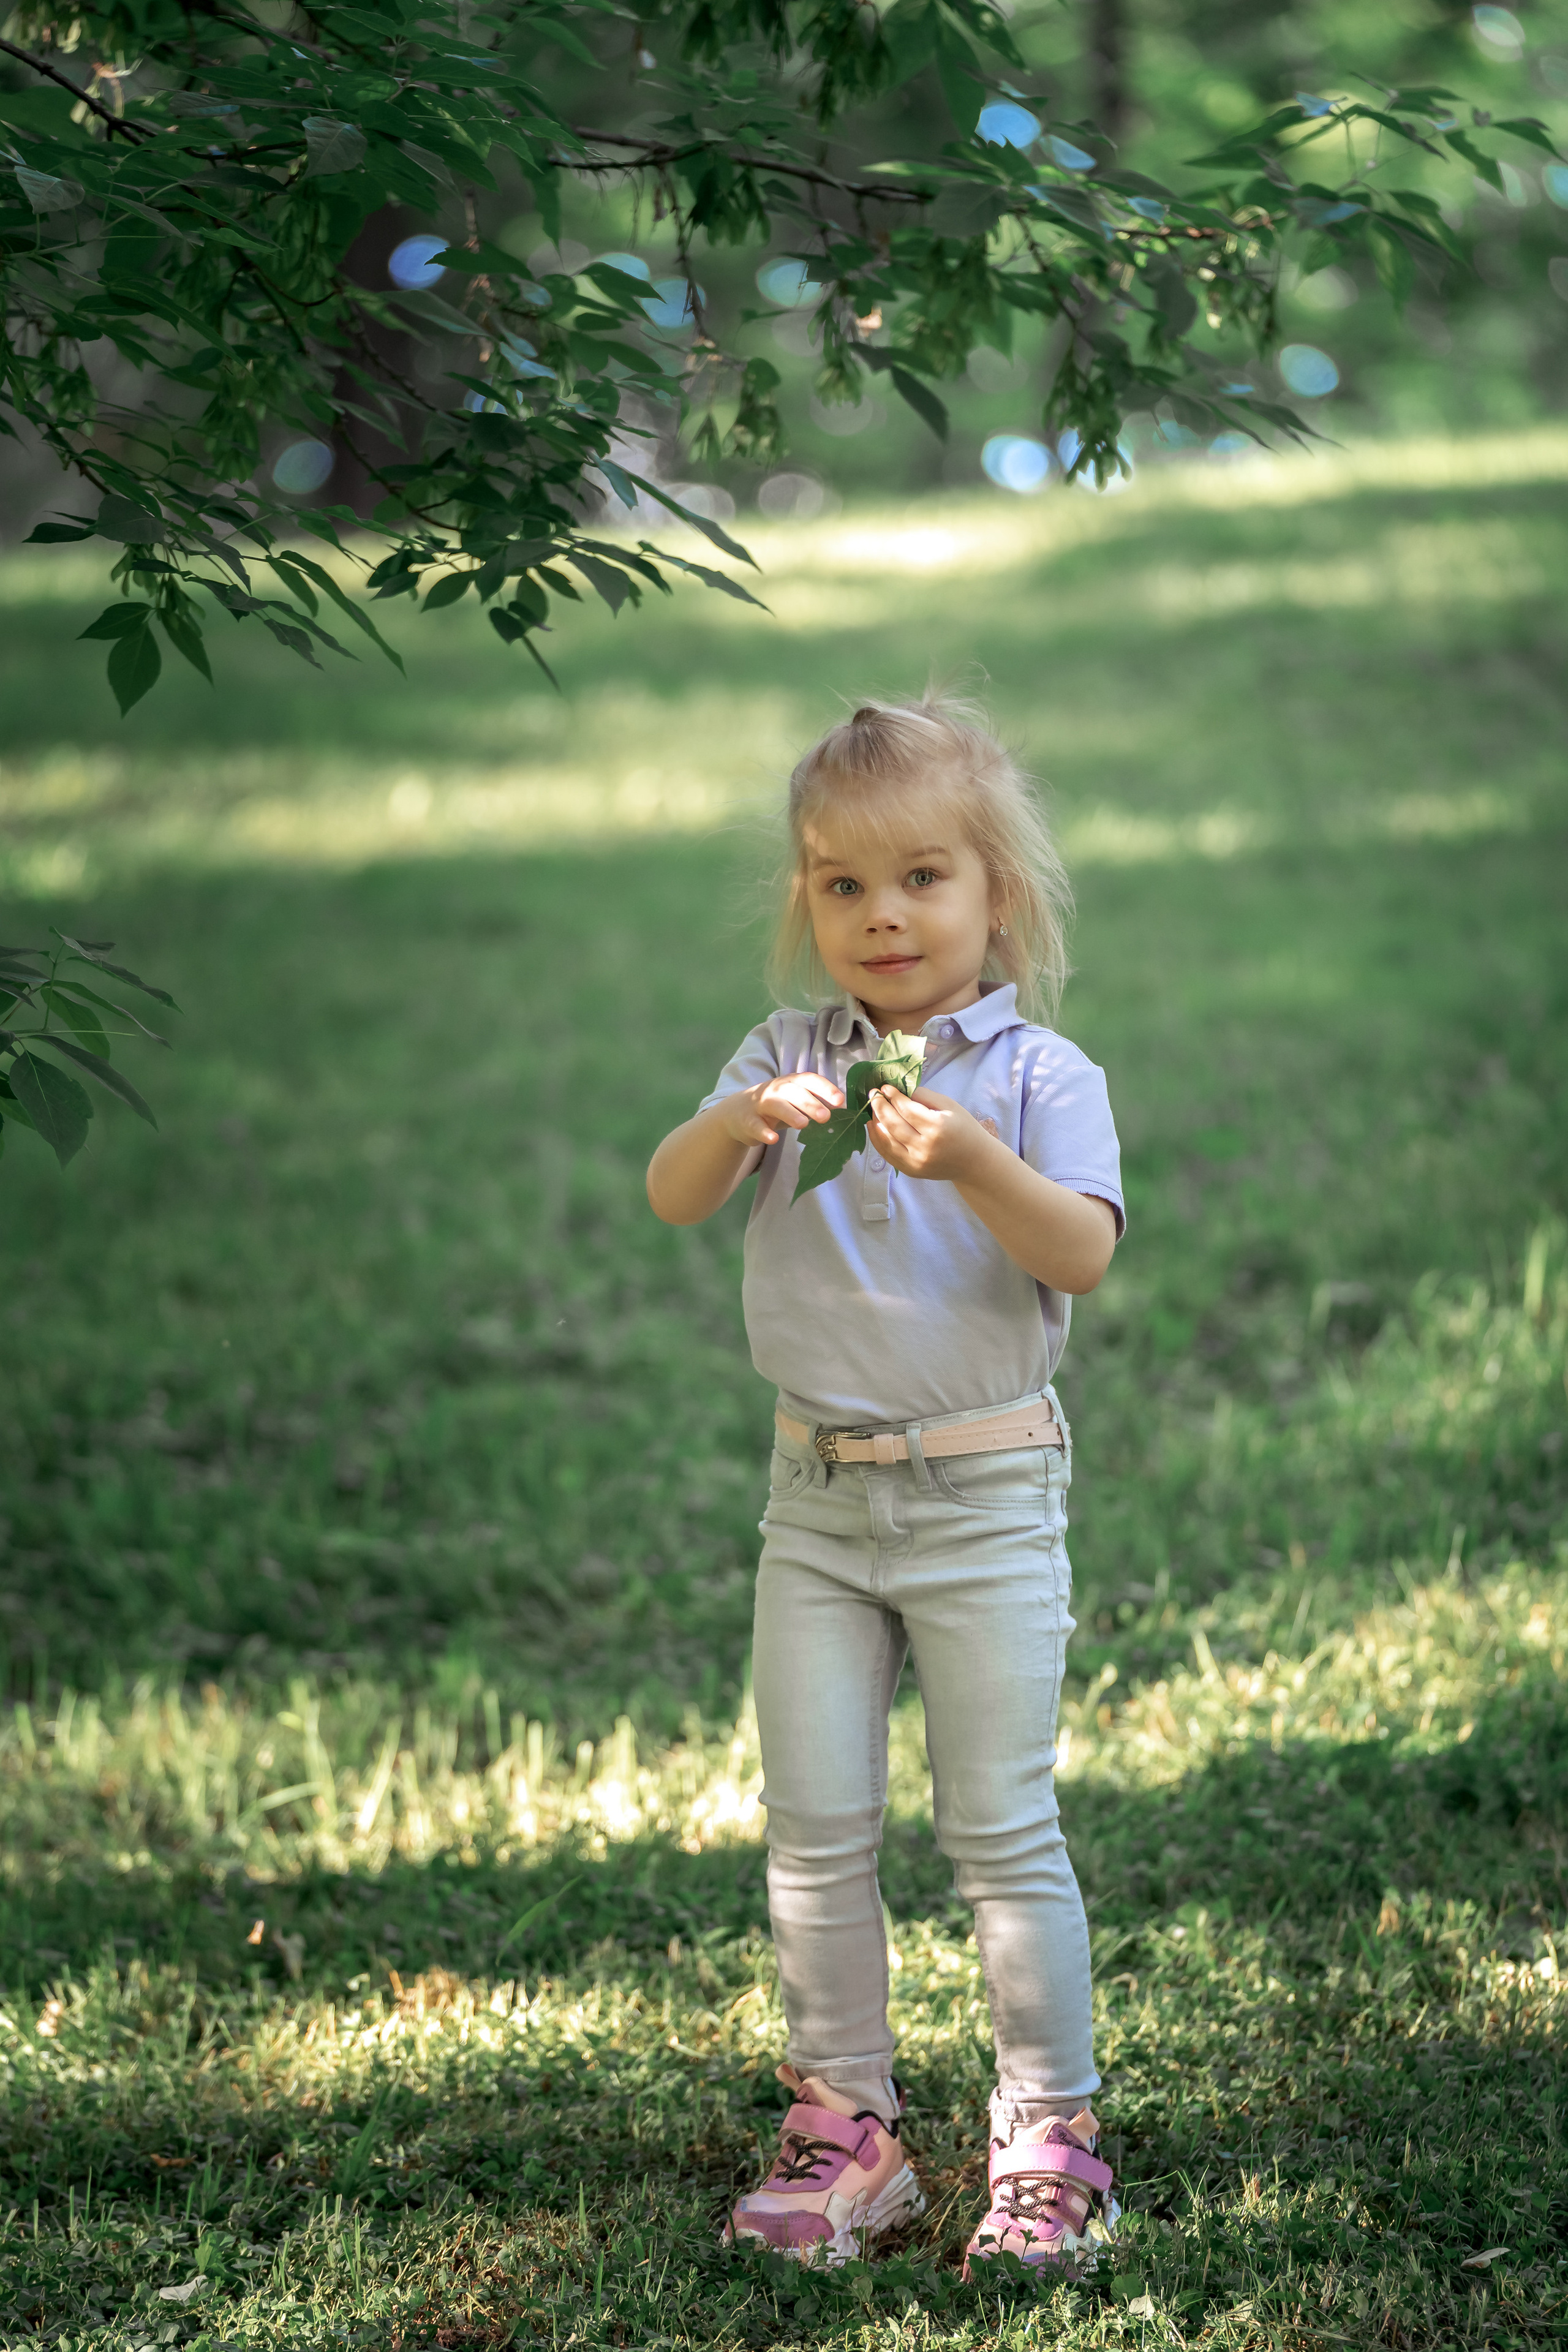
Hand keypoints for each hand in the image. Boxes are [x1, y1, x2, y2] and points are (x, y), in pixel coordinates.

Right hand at [722, 1071, 844, 1147]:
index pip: (809, 1080)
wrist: (738, 1112)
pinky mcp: (748, 1121)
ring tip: (803, 1124)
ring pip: (776, 1106)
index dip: (825, 1088)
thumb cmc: (776, 1106)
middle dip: (811, 1104)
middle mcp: (776, 1089)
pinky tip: (773, 1139)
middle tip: (826, 1117)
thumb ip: (817, 1102)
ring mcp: (760, 1104)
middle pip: (795, 1093)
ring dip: (790, 1114)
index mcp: (791, 1083)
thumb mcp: (796, 1100)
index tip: (840, 1100)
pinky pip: (756, 1126)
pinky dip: (764, 1132)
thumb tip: (845, 1108)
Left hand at [868, 1086, 992, 1181]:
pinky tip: (873, 1126)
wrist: (974, 1162)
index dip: (893, 1097)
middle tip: (873, 1094)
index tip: (884, 1087)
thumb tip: (900, 1090)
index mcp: (937, 1127)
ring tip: (872, 1108)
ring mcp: (916, 1162)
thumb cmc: (964, 1129)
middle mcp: (925, 1147)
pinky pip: (888, 1154)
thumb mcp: (950, 1106)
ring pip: (886, 1140)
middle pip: (893, 1124)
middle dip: (880, 1106)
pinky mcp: (911, 1171)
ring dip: (875, 1121)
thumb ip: (924, 1096)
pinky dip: (877, 1139)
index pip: (907, 1110)